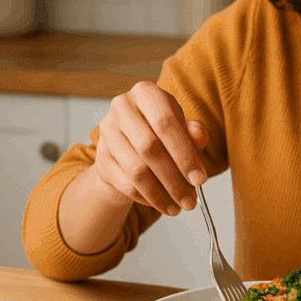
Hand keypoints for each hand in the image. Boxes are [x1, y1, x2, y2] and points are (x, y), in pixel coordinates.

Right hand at [92, 81, 208, 215]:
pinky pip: (126, 184)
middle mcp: (121, 108)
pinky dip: (147, 198)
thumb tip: (199, 136)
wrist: (130, 147)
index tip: (200, 179)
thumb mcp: (182, 128)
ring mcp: (107, 133)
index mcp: (145, 93)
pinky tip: (162, 204)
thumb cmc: (162, 134)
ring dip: (161, 194)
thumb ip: (193, 132)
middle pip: (149, 147)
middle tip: (191, 200)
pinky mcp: (101, 159)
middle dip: (174, 179)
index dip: (184, 153)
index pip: (165, 122)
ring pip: (136, 170)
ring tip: (179, 207)